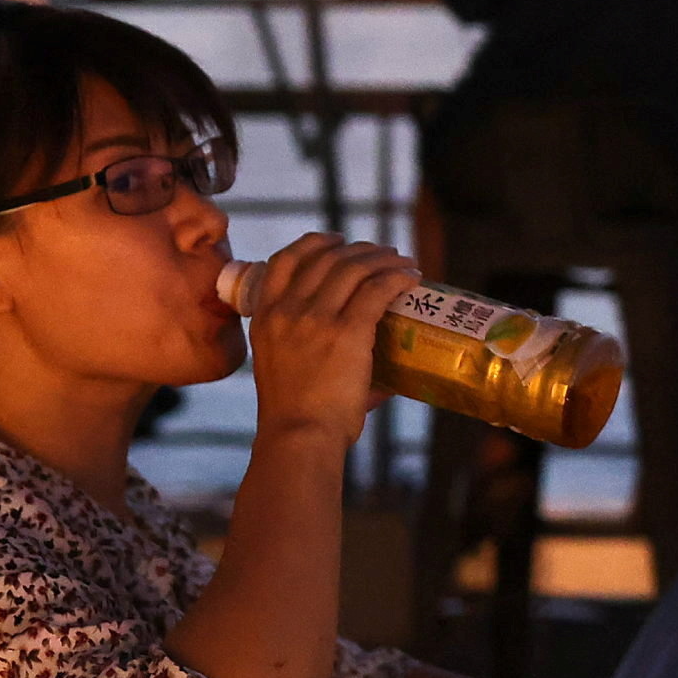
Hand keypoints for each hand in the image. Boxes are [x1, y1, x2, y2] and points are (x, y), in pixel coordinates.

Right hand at [239, 233, 419, 448]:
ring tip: (403, 263)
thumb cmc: (294, 416)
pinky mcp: (347, 332)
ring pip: (355, 268)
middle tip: (384, 254)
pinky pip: (377, 289)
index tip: (337, 240)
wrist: (298, 437)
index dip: (315, 243)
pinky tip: (412, 278)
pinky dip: (398, 278)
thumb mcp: (282, 369)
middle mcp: (288, 310)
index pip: (285, 260)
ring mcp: (316, 319)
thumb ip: (310, 353)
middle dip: (360, 250)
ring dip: (384, 260)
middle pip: (328, 259)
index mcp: (265, 317)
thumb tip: (364, 368)